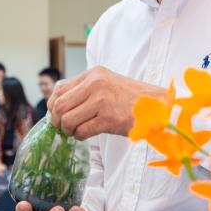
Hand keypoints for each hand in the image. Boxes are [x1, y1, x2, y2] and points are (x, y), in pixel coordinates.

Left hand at [48, 66, 164, 138]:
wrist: (157, 106)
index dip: (53, 105)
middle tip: (64, 128)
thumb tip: (57, 105)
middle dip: (57, 121)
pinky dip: (80, 136)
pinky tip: (87, 134)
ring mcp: (102, 101)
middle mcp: (96, 84)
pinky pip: (82, 131)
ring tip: (76, 132)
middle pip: (60, 106)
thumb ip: (84, 89)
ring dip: (68, 130)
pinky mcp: (108, 118)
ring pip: (68, 120)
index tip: (57, 115)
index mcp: (94, 74)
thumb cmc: (131, 99)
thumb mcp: (106, 83)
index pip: (59, 89)